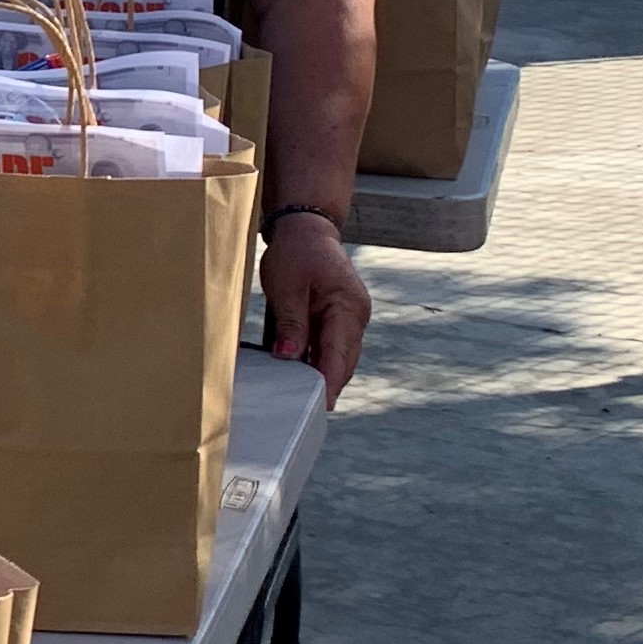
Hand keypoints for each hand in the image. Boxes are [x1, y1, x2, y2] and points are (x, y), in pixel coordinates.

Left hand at [262, 209, 368, 402]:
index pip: (339, 354)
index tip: (319, 406)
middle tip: (305, 414)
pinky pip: (329, 347)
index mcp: (348, 307)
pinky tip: (298, 377)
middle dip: (326, 386)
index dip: (328, 382)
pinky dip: (316, 362)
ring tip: (300, 402)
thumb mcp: (286, 286)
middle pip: (342, 361)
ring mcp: (350, 319)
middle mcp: (355, 317)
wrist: (307, 229)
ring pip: (337, 357)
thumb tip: (290, 357)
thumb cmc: (296, 252)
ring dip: (321, 376)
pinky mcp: (338, 320)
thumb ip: (290, 323)